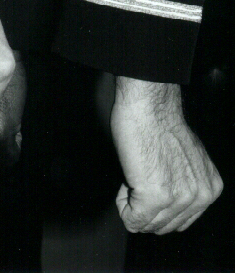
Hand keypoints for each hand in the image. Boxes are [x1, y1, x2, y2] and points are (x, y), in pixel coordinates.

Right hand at [111, 77, 222, 234]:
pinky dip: (122, 203)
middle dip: (144, 206)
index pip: (179, 221)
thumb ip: (185, 183)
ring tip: (134, 174)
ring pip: (146, 225)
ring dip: (132, 203)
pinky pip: (131, 220)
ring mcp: (179, 199)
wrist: (148, 105)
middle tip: (139, 174)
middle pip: (162, 227)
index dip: (158, 203)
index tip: (151, 177)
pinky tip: (128, 178)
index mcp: (210, 188)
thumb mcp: (187, 159)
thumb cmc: (159, 123)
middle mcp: (200, 197)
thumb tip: (170, 201)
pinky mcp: (155, 197)